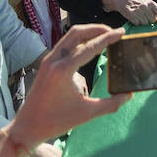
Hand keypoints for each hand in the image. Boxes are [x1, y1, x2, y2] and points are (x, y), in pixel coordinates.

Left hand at [5, 24, 129, 149]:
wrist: (27, 127)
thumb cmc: (56, 121)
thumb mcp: (87, 114)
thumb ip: (110, 104)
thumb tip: (129, 95)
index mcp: (64, 70)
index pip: (90, 46)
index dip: (108, 38)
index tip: (122, 32)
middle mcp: (55, 60)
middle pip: (78, 32)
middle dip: (98, 29)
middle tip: (115, 33)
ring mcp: (48, 60)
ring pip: (70, 36)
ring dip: (88, 33)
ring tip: (104, 37)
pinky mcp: (46, 64)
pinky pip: (65, 45)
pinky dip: (79, 41)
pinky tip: (89, 48)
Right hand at [106, 0, 156, 25]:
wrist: (124, 0)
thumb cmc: (137, 3)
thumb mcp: (147, 3)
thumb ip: (153, 10)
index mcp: (151, 3)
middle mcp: (145, 6)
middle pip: (152, 20)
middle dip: (149, 21)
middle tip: (144, 17)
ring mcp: (138, 10)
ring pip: (145, 23)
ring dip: (142, 22)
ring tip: (138, 17)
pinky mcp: (131, 15)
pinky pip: (137, 24)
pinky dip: (136, 23)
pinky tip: (134, 18)